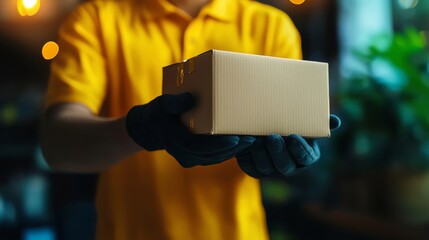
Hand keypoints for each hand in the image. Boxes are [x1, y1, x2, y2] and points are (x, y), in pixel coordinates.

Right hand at [126, 93, 254, 166]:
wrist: (150, 129)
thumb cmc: (157, 114)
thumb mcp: (161, 105)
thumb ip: (173, 102)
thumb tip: (190, 98)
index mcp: (176, 142)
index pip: (200, 146)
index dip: (219, 144)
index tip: (236, 138)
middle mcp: (184, 155)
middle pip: (213, 155)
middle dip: (234, 148)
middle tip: (253, 138)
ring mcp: (191, 159)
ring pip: (217, 158)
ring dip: (235, 151)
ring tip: (253, 140)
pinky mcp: (197, 158)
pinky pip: (215, 157)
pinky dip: (230, 151)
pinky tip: (243, 143)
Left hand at [236, 115, 340, 177]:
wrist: (265, 127)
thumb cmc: (289, 124)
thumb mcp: (303, 121)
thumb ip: (317, 122)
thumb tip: (335, 122)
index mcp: (306, 156)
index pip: (306, 157)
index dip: (299, 149)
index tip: (292, 136)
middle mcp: (290, 166)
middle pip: (285, 165)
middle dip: (278, 152)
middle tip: (272, 137)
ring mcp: (272, 170)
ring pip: (266, 168)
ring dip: (261, 155)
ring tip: (256, 140)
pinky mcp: (255, 170)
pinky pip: (250, 168)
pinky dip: (246, 157)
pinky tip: (244, 145)